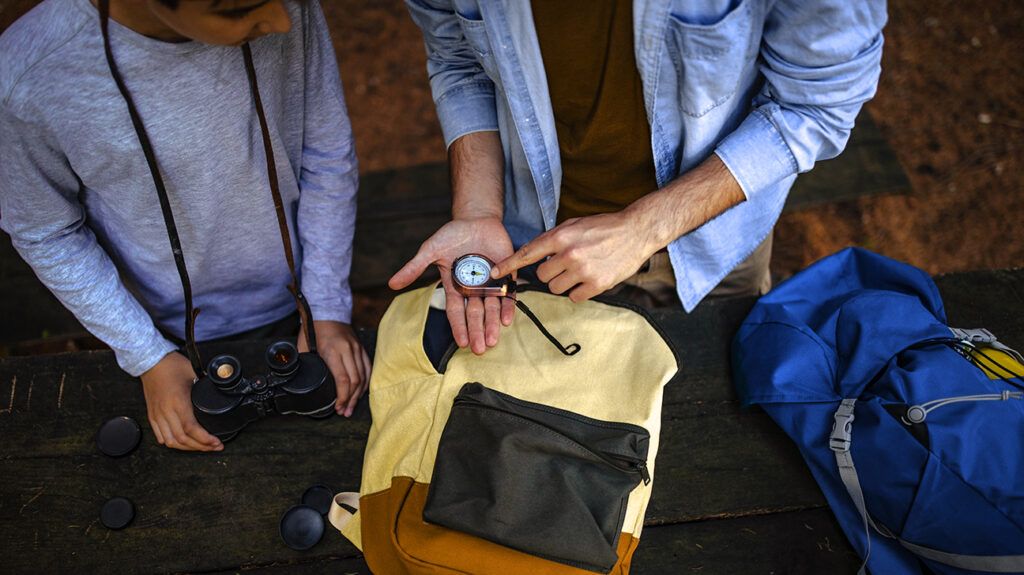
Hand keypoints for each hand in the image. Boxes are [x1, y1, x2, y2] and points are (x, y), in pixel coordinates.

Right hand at [141, 352, 222, 451]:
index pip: (191, 428)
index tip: (216, 442)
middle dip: (200, 447)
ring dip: (187, 448)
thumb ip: (206, 383)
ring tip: (201, 447)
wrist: (151, 362)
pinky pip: (160, 436)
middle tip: (214, 446)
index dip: (204, 439)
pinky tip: (183, 443)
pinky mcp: (152, 416)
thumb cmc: (171, 365)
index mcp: (178, 402)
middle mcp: (166, 411)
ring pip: (171, 441)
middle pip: (182, 439)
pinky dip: (172, 443)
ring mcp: (157, 415)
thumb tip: (220, 388)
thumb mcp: (194, 373)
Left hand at [298, 320, 370, 416]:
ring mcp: (357, 349)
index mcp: (333, 350)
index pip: (343, 379)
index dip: (342, 396)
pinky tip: (360, 393)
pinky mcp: (362, 348)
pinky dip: (365, 383)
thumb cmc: (313, 329)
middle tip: (344, 412)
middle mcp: (348, 350)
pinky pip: (368, 369)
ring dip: (358, 395)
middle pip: (355, 381)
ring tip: (351, 407)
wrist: (328, 311)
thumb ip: (305, 363)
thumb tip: (300, 381)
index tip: (337, 407)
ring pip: (364, 377)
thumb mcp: (304, 346)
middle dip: (350, 400)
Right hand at [389, 217, 515, 353]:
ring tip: (493, 340)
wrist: (476, 219)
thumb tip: (392, 284)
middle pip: (475, 314)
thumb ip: (414, 268)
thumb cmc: (452, 235)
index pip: (456, 311)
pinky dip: (508, 306)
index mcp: (455, 286)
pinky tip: (507, 320)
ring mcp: (490, 283)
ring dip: (492, 324)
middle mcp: (473, 289)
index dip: (459, 327)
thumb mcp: (430, 250)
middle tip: (479, 349)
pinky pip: (508, 293)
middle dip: (477, 332)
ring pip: (491, 308)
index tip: (462, 343)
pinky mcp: (506, 274)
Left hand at [492, 210, 655, 302]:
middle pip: (542, 276)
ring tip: (580, 270)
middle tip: (565, 265)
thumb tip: (535, 256)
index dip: (508, 265)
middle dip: (550, 273)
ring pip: (556, 288)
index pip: (527, 253)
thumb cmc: (603, 228)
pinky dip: (578, 291)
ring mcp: (583, 270)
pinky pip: (574, 297)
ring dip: (564, 283)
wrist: (636, 232)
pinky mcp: (597, 285)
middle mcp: (569, 253)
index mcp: (561, 236)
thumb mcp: (574, 225)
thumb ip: (553, 240)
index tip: (494, 274)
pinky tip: (589, 279)